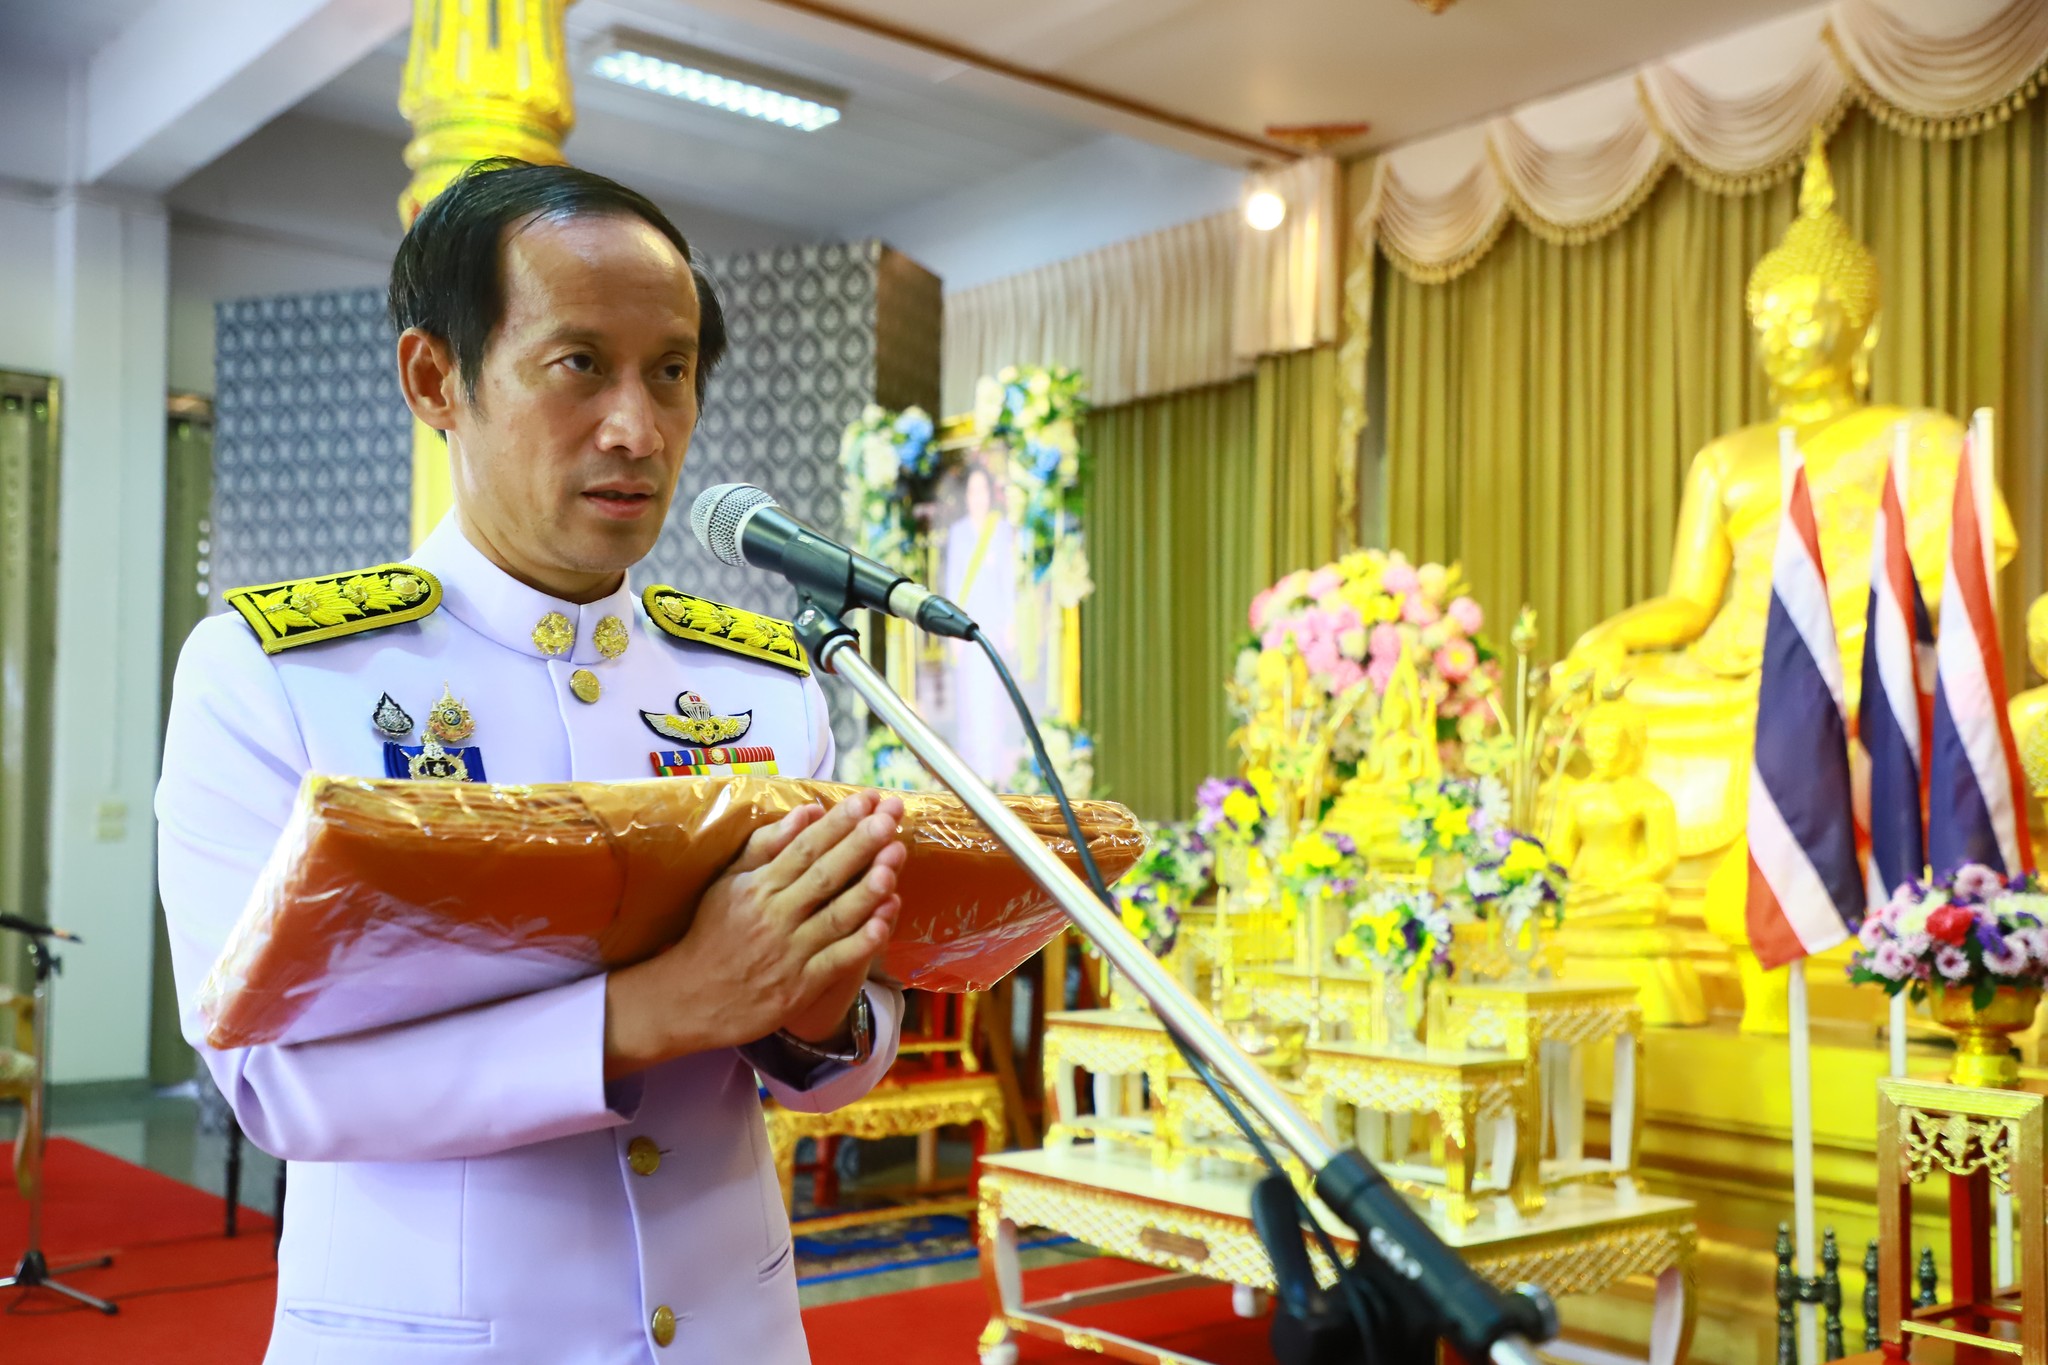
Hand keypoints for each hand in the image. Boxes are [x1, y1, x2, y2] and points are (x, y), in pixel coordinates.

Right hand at [604, 791, 905, 1075]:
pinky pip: (837, 960)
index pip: (804, 847)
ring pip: (836, 915)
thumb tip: (807, 811)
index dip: (838, 822)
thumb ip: (766, 846)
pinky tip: (886, 920)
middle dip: (860, 843)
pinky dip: (862, 941)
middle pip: (825, 874)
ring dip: (869, 887)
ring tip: (895, 858)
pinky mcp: (800, 986)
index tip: (867, 798)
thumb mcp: (728, 882)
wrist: (690, 998)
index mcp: (758, 886)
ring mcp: (789, 952)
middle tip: (890, 817)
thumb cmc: (713, 933)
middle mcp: (775, 915)